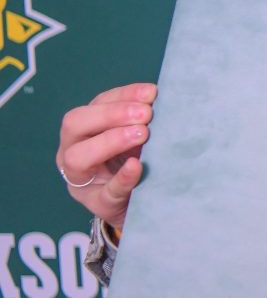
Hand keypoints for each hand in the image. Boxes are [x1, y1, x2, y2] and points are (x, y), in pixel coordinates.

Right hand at [56, 83, 155, 230]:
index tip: (151, 93)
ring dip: (111, 141)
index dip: (123, 95)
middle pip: (74, 124)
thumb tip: (162, 98)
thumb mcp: (137, 138)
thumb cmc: (137, 162)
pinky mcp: (98, 204)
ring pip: (77, 157)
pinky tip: (137, 166)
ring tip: (143, 134)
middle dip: (111, 114)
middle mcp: (72, 151)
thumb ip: (143, 120)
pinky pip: (106, 191)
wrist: (140, 204)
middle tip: (146, 114)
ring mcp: (81, 180)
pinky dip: (123, 178)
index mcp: (83, 129)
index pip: (95, 104)